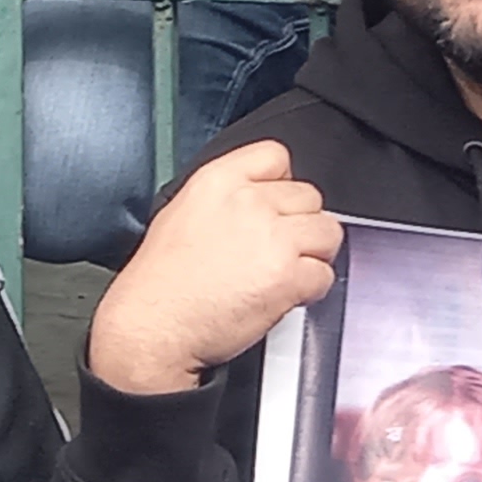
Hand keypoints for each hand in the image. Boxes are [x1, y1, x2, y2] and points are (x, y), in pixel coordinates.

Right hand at [88, 140, 340, 396]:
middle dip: (299, 225)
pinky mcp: (288, 276)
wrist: (154, 326)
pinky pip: (325, 275)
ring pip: (328, 232)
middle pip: (309, 197)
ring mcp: (273, 238)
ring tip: (283, 272)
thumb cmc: (160, 282)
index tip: (275, 206)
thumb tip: (256, 200)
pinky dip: (311, 289)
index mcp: (218, 181)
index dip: (281, 183)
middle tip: (276, 250)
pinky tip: (282, 295)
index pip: (276, 155)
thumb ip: (224, 197)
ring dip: (313, 255)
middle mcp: (249, 203)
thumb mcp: (179, 213)